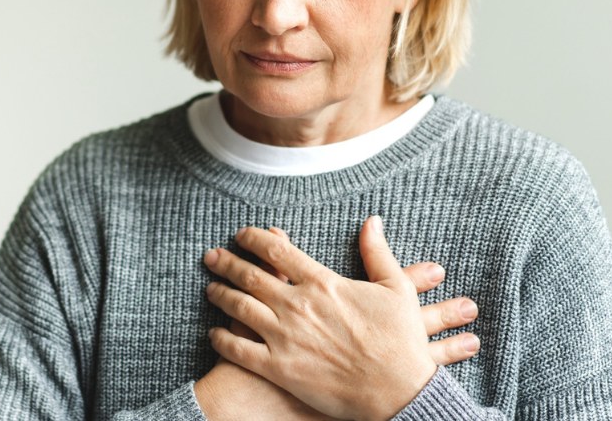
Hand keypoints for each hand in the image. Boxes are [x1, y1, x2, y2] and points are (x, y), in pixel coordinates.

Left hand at [203, 217, 473, 420]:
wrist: (399, 391)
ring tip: (210, 289)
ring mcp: (285, 337)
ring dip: (221, 295)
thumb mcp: (395, 288)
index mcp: (322, 283)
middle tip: (211, 257)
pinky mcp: (280, 368)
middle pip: (250, 276)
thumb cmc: (401, 340)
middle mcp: (298, 306)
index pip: (277, 251)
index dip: (255, 239)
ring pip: (239, 308)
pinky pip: (239, 350)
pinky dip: (222, 339)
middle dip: (226, 263)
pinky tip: (214, 334)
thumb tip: (372, 221)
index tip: (242, 235)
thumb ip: (377, 251)